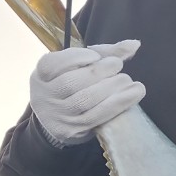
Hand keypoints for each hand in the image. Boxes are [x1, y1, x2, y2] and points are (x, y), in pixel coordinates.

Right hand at [29, 40, 145, 146]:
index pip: (53, 64)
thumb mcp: (79, 65)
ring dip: (111, 88)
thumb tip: (133, 45)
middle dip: (99, 72)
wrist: (57, 120)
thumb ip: (104, 53)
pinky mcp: (70, 131)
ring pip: (84, 101)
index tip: (95, 56)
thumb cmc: (72, 85)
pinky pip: (95, 117)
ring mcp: (56, 116)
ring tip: (126, 80)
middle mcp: (43, 97)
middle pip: (70, 83)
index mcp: (41, 76)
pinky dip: (117, 104)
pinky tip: (132, 94)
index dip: (77, 57)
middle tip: (117, 65)